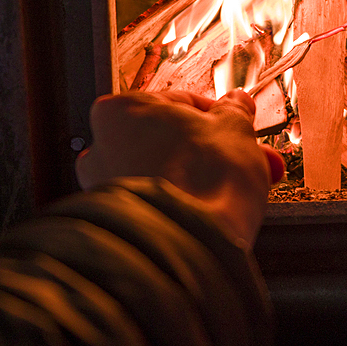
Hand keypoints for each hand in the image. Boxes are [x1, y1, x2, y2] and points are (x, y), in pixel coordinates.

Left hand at [75, 89, 284, 244]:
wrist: (192, 242)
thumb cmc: (203, 181)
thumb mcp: (235, 128)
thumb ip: (234, 111)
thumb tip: (236, 105)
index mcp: (121, 109)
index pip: (179, 103)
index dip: (217, 118)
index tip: (235, 127)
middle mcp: (103, 148)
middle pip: (171, 141)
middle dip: (211, 152)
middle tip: (242, 160)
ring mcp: (107, 189)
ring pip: (164, 173)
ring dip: (197, 178)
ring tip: (232, 190)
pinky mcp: (121, 222)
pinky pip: (158, 203)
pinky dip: (182, 203)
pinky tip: (210, 209)